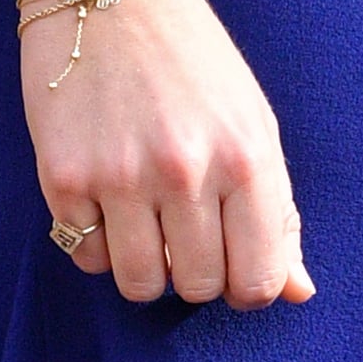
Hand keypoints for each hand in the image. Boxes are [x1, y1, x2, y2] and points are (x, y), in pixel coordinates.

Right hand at [22, 0, 313, 307]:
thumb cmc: (194, 68)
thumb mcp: (255, 129)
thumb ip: (280, 215)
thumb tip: (297, 293)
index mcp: (244, 160)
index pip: (257, 280)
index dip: (246, 288)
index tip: (232, 267)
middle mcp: (185, 171)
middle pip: (198, 287)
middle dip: (195, 274)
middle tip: (185, 234)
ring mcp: (121, 174)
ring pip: (141, 284)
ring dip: (146, 269)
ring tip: (147, 227)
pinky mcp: (65, 175)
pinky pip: (88, 258)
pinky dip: (99, 244)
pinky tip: (106, 203)